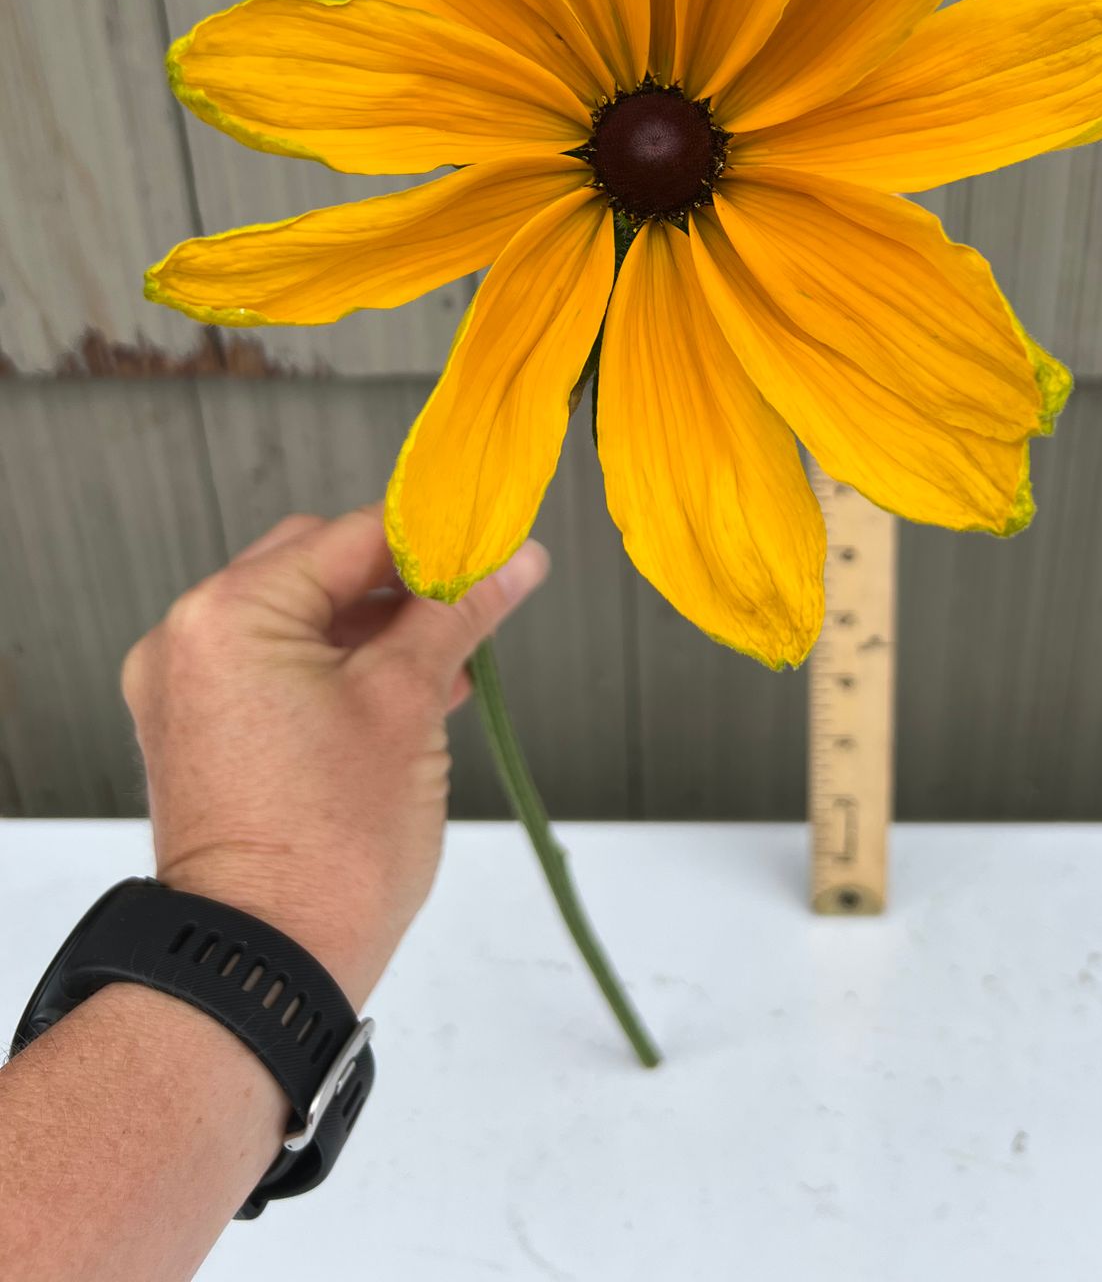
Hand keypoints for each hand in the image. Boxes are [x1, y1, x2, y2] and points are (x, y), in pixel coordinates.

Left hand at [121, 506, 549, 1007]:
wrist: (265, 967)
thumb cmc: (332, 844)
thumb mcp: (410, 703)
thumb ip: (459, 613)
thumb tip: (515, 558)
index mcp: (228, 613)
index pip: (350, 536)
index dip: (433, 539)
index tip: (495, 546)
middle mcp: (187, 639)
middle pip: (316, 568)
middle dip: (401, 584)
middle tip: (475, 603)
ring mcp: (184, 691)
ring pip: (299, 620)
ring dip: (374, 630)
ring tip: (450, 662)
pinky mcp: (198, 736)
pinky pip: (274, 670)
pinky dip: (337, 671)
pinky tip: (406, 695)